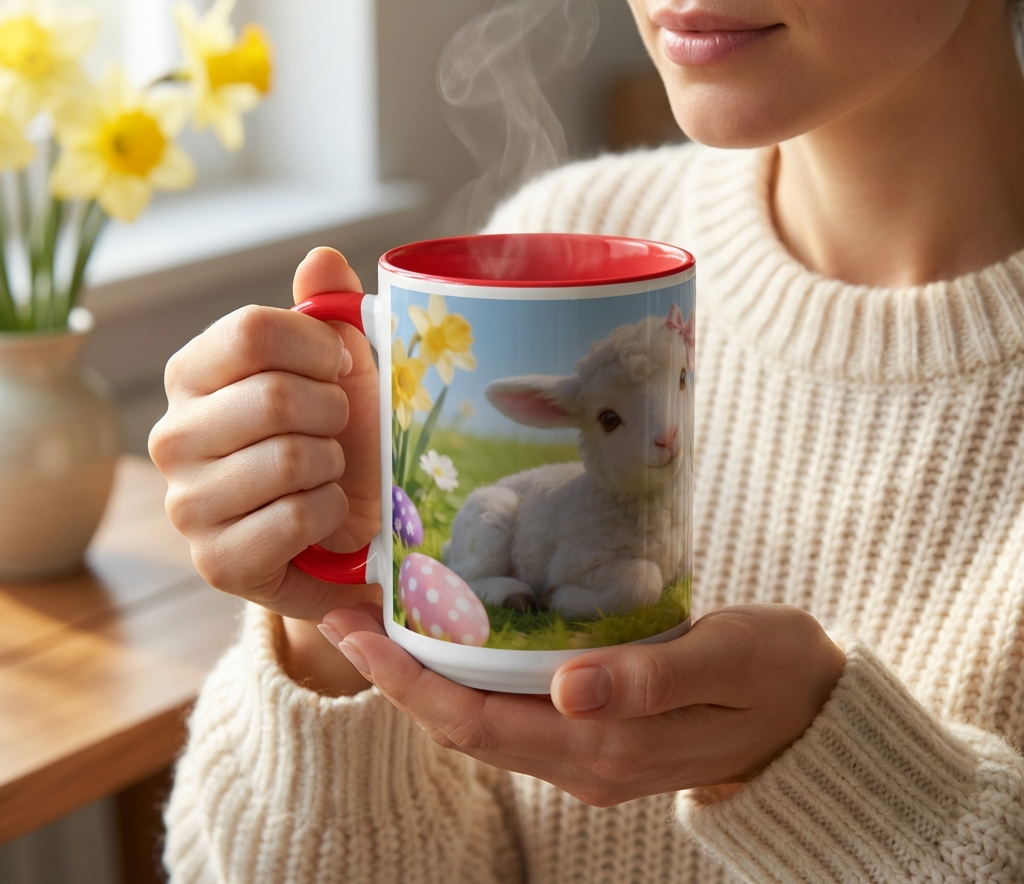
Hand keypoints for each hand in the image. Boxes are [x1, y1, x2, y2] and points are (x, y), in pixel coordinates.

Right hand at [149, 248, 381, 650]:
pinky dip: (330, 511)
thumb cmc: (336, 436)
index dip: (319, 346)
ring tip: (325, 471)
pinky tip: (321, 513)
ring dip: (332, 464)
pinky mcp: (216, 562)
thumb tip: (322, 258)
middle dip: (333, 412)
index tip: (340, 367)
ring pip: (289, 458)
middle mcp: (173, 435)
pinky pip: (297, 517)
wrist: (343, 528)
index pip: (252, 330)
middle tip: (336, 429)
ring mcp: (187, 503)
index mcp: (193, 373)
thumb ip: (329, 309)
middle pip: (275, 396)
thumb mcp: (340, 367)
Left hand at [320, 603, 845, 805]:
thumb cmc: (776, 673)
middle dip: (397, 676)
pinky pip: (513, 715)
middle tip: (347, 615)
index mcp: (605, 747)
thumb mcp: (725, 662)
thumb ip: (649, 678)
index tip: (353, 631)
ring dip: (428, 679)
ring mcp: (589, 756)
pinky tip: (461, 639)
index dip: (406, 682)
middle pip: (464, 727)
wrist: (816, 715)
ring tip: (387, 621)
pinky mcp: (599, 737)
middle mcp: (583, 762)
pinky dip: (472, 679)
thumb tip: (567, 688)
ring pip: (484, 724)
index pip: (476, 723)